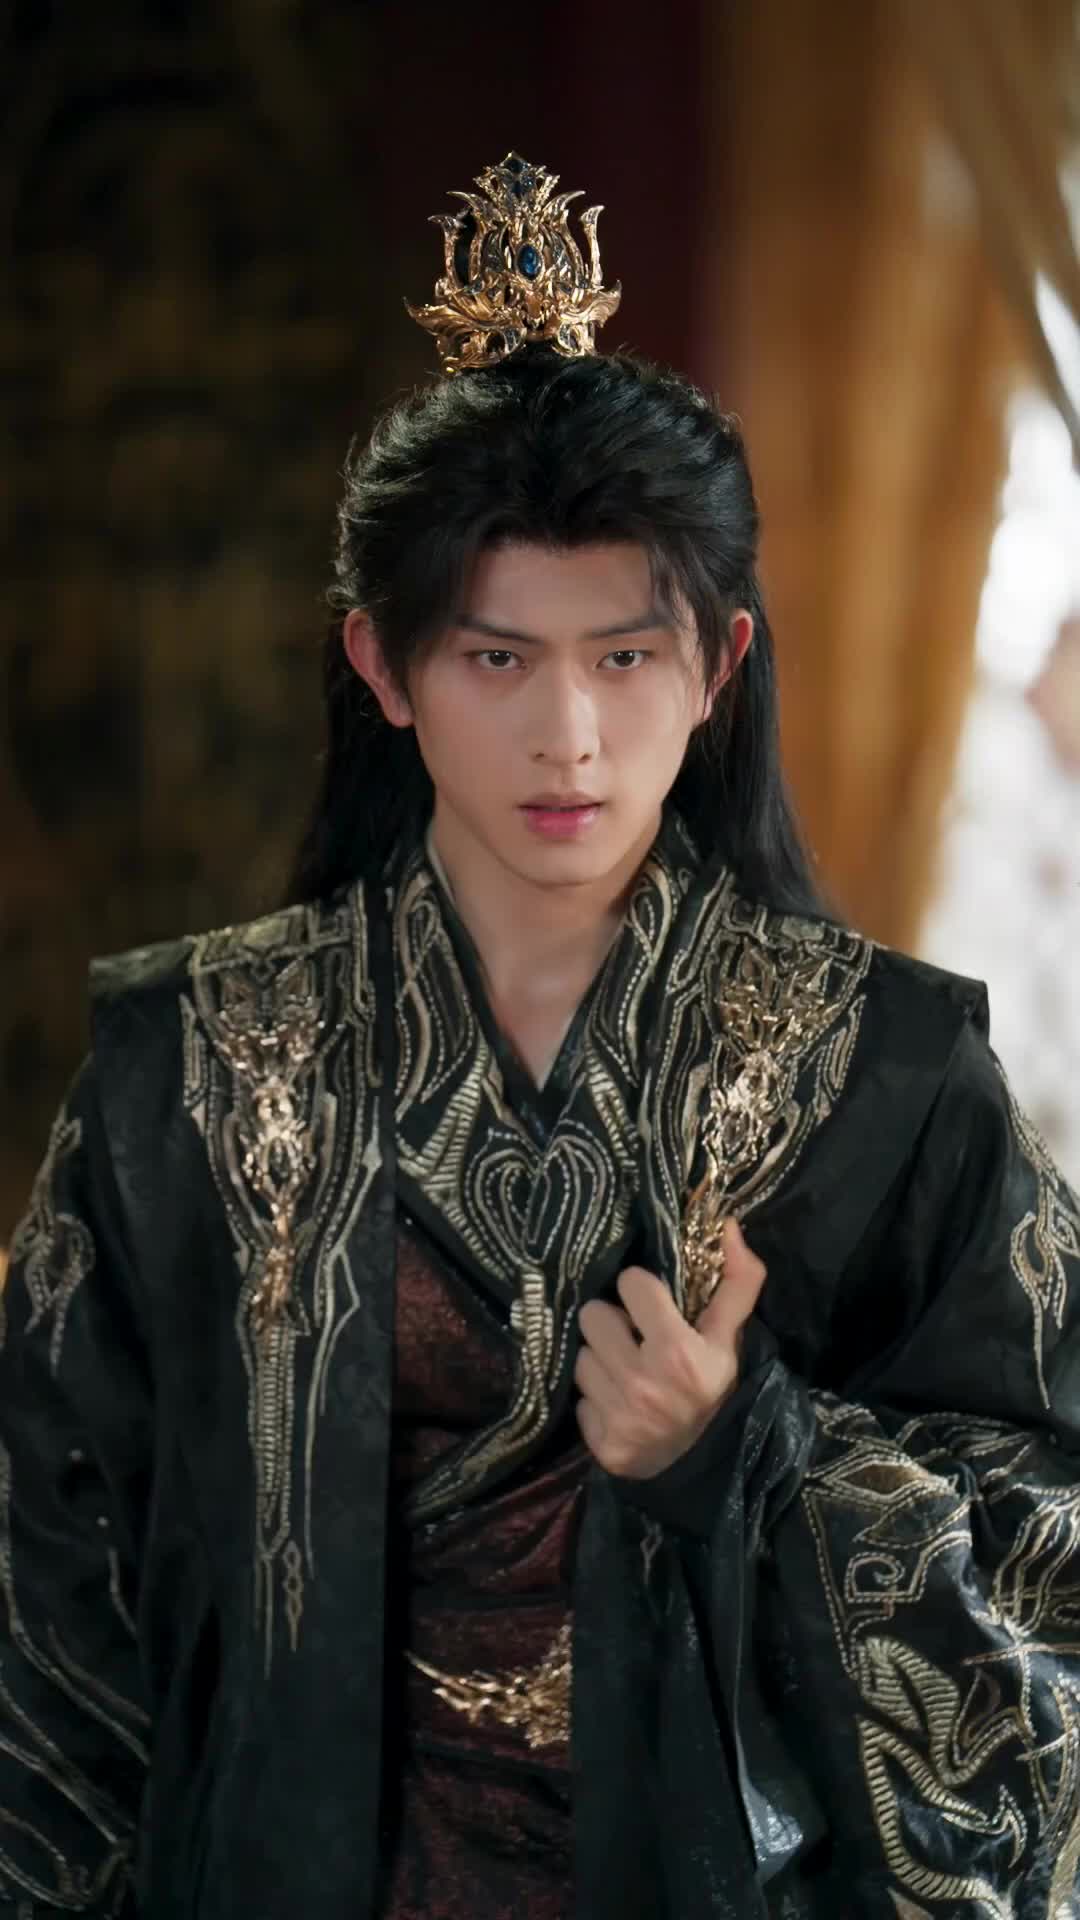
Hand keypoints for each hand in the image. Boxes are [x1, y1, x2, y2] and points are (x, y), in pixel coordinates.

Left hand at [573, 1218, 766, 1478]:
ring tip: (627, 1374)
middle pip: (593, 1316)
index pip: (630, 1283)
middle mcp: (644, 1382)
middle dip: (612, 1324)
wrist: (709, 1467)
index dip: (640, 1291)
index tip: (652, 1306)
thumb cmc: (716, 1390)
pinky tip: (620, 1407)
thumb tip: (729, 1227)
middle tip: (633, 1339)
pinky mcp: (602, 1444)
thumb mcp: (730, 1339)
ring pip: (582, 1358)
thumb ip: (737, 1281)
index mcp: (677, 1350)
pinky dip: (596, 1403)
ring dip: (601, 1362)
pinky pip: (579, 1403)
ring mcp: (620, 1416)